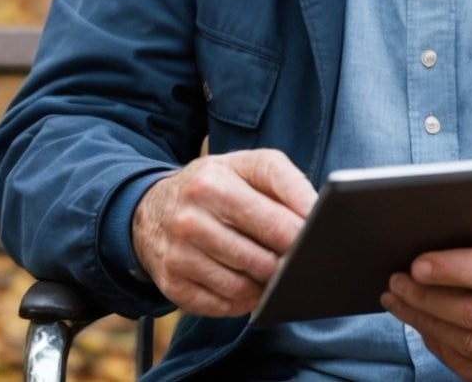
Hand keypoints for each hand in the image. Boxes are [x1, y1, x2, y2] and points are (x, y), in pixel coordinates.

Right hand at [130, 149, 315, 315]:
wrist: (151, 209)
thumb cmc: (214, 186)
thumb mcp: (246, 167)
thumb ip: (286, 183)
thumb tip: (317, 218)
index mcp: (214, 182)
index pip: (278, 223)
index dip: (306, 237)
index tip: (321, 240)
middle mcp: (191, 217)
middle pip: (264, 261)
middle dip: (286, 265)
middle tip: (295, 259)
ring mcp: (178, 253)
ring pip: (245, 288)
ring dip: (264, 285)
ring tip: (267, 270)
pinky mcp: (173, 283)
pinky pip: (224, 306)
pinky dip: (241, 301)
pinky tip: (242, 283)